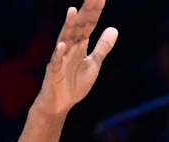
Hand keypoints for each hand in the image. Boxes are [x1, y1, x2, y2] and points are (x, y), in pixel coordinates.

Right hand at [35, 0, 117, 116]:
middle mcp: (69, 47)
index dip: (95, 11)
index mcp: (80, 44)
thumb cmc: (74, 83)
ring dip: (68, 26)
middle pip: (78, 26)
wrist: (59, 104)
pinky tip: (62, 45)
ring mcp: (60, 58)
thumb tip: (114, 28)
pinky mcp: (54, 73)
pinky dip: (59, 54)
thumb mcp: (94, 64)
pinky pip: (56, 62)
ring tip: (73, 11)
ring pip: (65, 39)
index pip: (89, 24)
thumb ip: (103, 47)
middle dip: (86, 12)